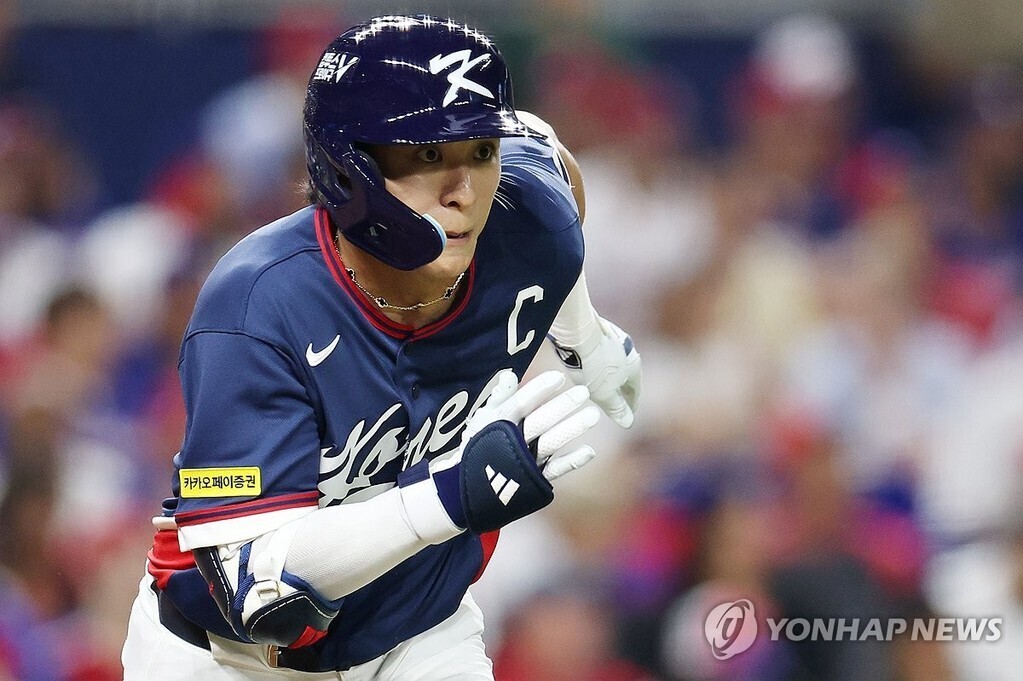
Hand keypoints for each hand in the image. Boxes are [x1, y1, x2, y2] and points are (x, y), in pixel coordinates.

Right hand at [400, 370, 599, 535]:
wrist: (466, 488)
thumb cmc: (479, 446)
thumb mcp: (483, 419)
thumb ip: (499, 397)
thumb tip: (510, 374)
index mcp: (498, 423)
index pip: (520, 403)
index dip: (539, 390)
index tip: (559, 378)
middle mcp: (512, 441)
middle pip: (539, 421)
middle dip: (562, 407)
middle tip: (583, 392)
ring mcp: (525, 461)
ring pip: (550, 442)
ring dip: (572, 428)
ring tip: (593, 415)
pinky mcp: (534, 479)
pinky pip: (555, 470)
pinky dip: (572, 461)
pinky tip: (590, 451)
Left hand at [550, 317, 640, 427]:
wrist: (577, 329)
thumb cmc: (592, 364)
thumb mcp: (604, 393)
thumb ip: (616, 408)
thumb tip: (628, 422)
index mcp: (634, 366)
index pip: (635, 390)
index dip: (632, 404)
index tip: (629, 412)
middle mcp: (628, 349)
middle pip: (627, 373)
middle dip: (622, 387)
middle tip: (617, 398)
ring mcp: (614, 336)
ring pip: (614, 360)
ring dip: (610, 372)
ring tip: (602, 380)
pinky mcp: (598, 328)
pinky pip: (601, 349)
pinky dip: (598, 360)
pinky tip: (588, 362)